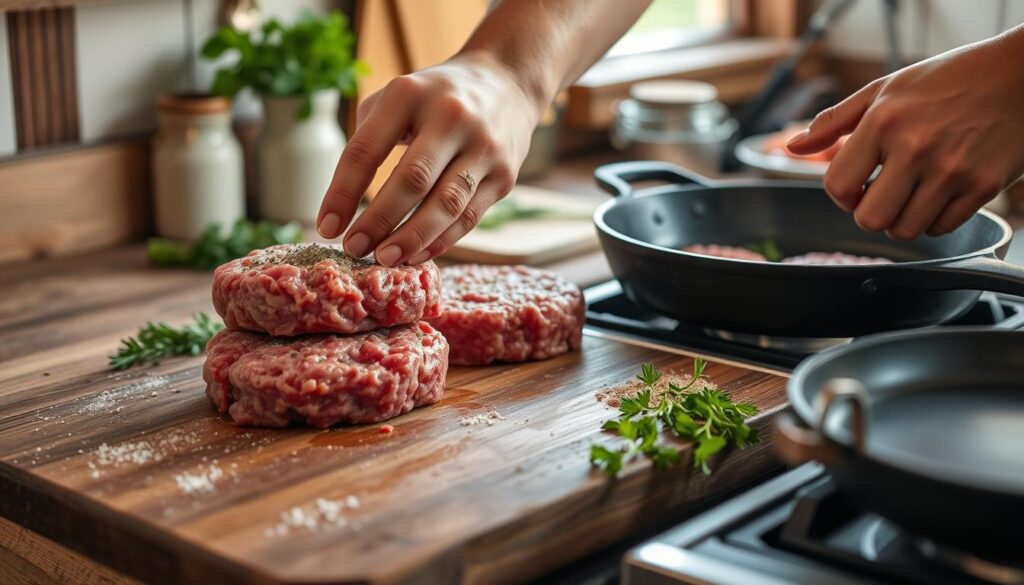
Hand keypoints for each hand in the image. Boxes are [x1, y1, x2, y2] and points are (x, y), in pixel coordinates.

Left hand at [316, 51, 540, 264]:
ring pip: (446, 205)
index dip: (342, 193)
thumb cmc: (435, 98)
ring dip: (412, 238)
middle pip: (411, 180)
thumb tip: (343, 205)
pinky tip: (415, 254)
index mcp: (409, 94)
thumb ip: (369, 139)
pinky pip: (469, 217)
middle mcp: (450, 117)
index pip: (366, 150)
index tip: (326, 227)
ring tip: (384, 259)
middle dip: (378, 221)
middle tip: (353, 249)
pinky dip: (440, 241)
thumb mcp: (397, 97)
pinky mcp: (505, 175)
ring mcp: (484, 147)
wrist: (508, 81)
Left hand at [787, 29, 1023, 238]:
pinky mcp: (983, 187)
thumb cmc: (949, 78)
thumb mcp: (885, 89)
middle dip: (869, 211)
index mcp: (884, 122)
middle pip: (869, 218)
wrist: (1020, 74)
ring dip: (901, 219)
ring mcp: (952, 170)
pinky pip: (941, 228)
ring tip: (911, 192)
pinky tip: (938, 193)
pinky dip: (934, 218)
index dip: (841, 193)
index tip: (854, 186)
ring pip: (904, 230)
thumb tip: (792, 148)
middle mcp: (916, 147)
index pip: (837, 185)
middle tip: (882, 194)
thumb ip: (834, 121)